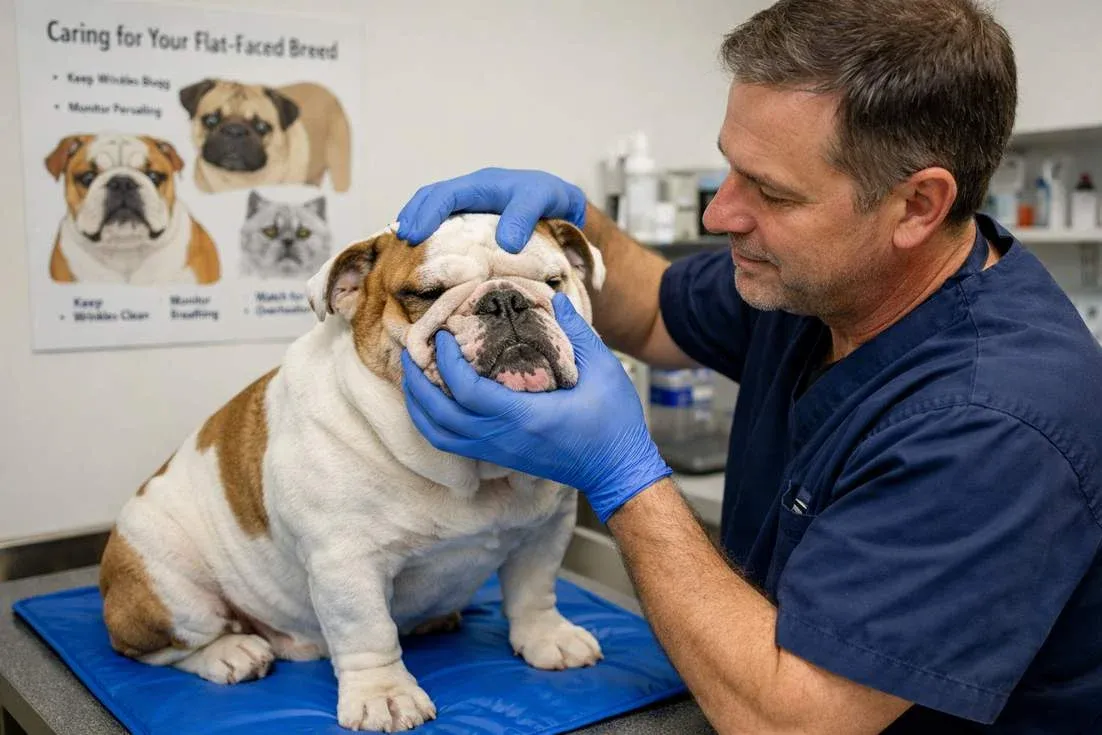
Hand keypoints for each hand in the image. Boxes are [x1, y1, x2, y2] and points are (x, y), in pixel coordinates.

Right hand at [395, 168, 586, 252]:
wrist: (562, 201)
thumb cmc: (549, 198)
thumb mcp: (540, 202)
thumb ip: (524, 218)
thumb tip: (507, 243)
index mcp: (481, 184)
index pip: (445, 195)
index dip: (426, 214)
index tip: (413, 236)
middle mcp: (471, 191)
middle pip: (430, 198)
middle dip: (412, 217)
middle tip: (398, 243)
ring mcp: (471, 204)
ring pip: (434, 208)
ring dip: (416, 223)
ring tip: (402, 247)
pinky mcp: (474, 218)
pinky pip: (446, 220)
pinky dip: (431, 231)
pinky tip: (426, 250)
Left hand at [401, 294, 671, 521]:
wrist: (616, 470)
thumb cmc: (614, 421)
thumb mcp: (604, 369)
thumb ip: (576, 332)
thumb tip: (554, 299)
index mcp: (524, 416)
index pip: (466, 392)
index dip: (447, 362)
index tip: (443, 335)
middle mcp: (502, 438)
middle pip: (439, 416)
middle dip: (417, 383)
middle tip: (410, 350)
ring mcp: (498, 451)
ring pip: (439, 435)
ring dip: (419, 405)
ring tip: (413, 375)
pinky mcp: (499, 457)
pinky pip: (451, 443)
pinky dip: (433, 421)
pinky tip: (434, 400)